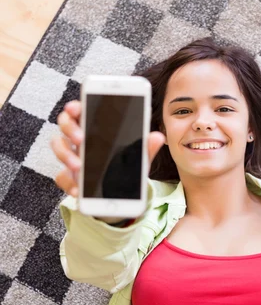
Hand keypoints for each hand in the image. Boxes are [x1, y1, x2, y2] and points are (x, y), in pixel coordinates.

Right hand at [50, 100, 165, 196]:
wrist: (120, 198)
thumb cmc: (126, 170)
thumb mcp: (137, 159)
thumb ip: (144, 148)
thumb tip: (157, 137)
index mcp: (96, 129)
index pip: (81, 110)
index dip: (75, 106)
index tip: (75, 107)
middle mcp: (81, 140)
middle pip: (64, 124)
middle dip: (69, 128)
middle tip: (81, 139)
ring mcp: (72, 157)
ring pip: (58, 147)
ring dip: (66, 155)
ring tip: (79, 166)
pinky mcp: (69, 177)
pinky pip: (61, 176)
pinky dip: (68, 182)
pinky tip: (78, 189)